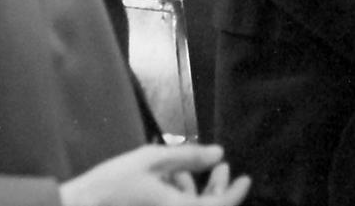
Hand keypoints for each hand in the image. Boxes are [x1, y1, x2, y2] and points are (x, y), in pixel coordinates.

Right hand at [60, 144, 249, 205]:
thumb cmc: (110, 185)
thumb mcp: (150, 160)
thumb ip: (188, 156)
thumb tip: (219, 154)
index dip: (235, 193)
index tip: (244, 178)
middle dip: (216, 189)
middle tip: (219, 169)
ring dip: (195, 193)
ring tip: (183, 171)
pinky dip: (177, 200)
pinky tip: (167, 183)